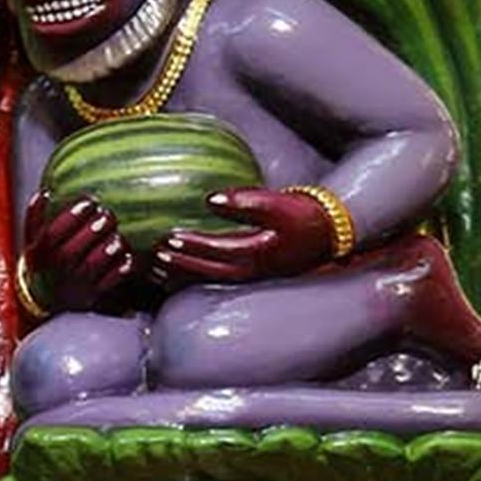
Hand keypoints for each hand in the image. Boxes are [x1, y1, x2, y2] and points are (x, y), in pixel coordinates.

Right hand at [21, 188, 138, 309]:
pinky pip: (110, 282)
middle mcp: (57, 269)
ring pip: (92, 267)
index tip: (88, 202)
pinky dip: (122, 269)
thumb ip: (36, 215)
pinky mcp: (93, 293)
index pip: (53, 235)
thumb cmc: (43, 260)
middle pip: (73, 251)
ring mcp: (75, 282)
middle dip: (93, 231)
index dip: (71, 218)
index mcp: (41, 252)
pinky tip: (128, 255)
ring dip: (108, 249)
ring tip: (118, 236)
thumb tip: (46, 192)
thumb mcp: (32, 238)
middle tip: (108, 215)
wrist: (45, 296)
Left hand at [152, 182, 343, 285]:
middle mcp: (248, 271)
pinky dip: (188, 278)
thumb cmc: (302, 216)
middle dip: (178, 265)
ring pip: (205, 281)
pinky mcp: (245, 277)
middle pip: (205, 272)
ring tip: (153, 269)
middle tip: (153, 255)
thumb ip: (245, 201)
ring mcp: (246, 278)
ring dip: (179, 276)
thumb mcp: (278, 204)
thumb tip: (209, 198)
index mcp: (256, 253)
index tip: (169, 237)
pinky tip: (169, 274)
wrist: (327, 235)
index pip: (217, 251)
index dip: (192, 246)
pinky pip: (211, 281)